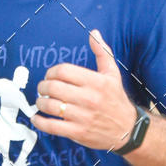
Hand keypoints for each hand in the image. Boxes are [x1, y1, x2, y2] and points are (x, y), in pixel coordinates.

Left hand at [32, 29, 135, 150]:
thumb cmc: (116, 99)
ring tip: (41, 102)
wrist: (128, 129)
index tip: (50, 76)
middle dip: (43, 87)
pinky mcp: (78, 133)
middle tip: (43, 89)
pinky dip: (39, 122)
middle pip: (53, 88)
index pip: (63, 71)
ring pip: (50, 106)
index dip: (51, 72)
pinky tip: (37, 118)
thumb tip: (93, 33)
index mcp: (96, 82)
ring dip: (40, 103)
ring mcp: (83, 117)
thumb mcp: (113, 73)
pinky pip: (51, 126)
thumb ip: (102, 52)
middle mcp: (89, 98)